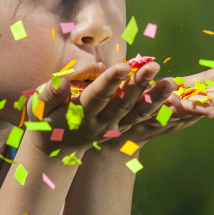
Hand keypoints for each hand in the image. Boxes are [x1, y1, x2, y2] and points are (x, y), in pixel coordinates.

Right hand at [23, 60, 175, 154]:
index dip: (109, 82)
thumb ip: (50, 93)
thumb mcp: (38, 106)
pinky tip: (174, 97)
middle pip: (122, 103)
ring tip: (171, 82)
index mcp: (79, 114)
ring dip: (155, 98)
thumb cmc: (44, 119)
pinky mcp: (123, 128)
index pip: (97, 96)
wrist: (56, 148)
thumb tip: (62, 80)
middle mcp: (100, 123)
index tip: (122, 66)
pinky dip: (159, 110)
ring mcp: (114, 128)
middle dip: (139, 85)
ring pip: (137, 113)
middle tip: (154, 66)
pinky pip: (143, 119)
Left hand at [124, 64, 213, 145]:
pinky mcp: (148, 114)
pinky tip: (173, 102)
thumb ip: (210, 81)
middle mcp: (189, 110)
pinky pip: (158, 111)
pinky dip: (167, 106)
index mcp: (200, 99)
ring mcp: (169, 115)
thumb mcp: (190, 91)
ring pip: (188, 110)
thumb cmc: (162, 104)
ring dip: (203, 106)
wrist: (123, 129)